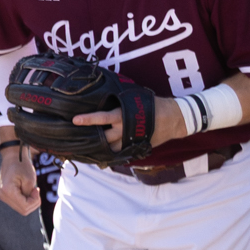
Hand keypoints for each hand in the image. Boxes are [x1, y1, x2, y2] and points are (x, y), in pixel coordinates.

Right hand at [0, 141, 40, 215]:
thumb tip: (29, 203)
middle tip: (34, 189)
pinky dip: (25, 200)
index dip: (35, 201)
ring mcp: (2, 196)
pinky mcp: (5, 195)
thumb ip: (31, 195)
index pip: (25, 207)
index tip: (36, 189)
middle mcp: (2, 195)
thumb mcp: (30, 180)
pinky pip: (18, 204)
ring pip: (21, 208)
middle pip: (23, 210)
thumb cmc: (22, 165)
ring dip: (29, 201)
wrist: (13, 157)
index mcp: (7, 191)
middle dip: (33, 202)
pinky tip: (26, 190)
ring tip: (30, 189)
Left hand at [71, 98, 185, 151]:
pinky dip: (111, 155)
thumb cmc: (151, 104)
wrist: (174, 118)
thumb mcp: (134, 98)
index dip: (88, 119)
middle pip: (103, 138)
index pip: (102, 117)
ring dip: (99, 149)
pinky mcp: (136, 148)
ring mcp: (130, 141)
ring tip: (84, 149)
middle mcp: (124, 129)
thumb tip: (101, 92)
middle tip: (74, 140)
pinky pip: (120, 154)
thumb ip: (118, 100)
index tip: (75, 120)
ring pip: (110, 149)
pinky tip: (100, 156)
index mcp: (122, 115)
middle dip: (90, 138)